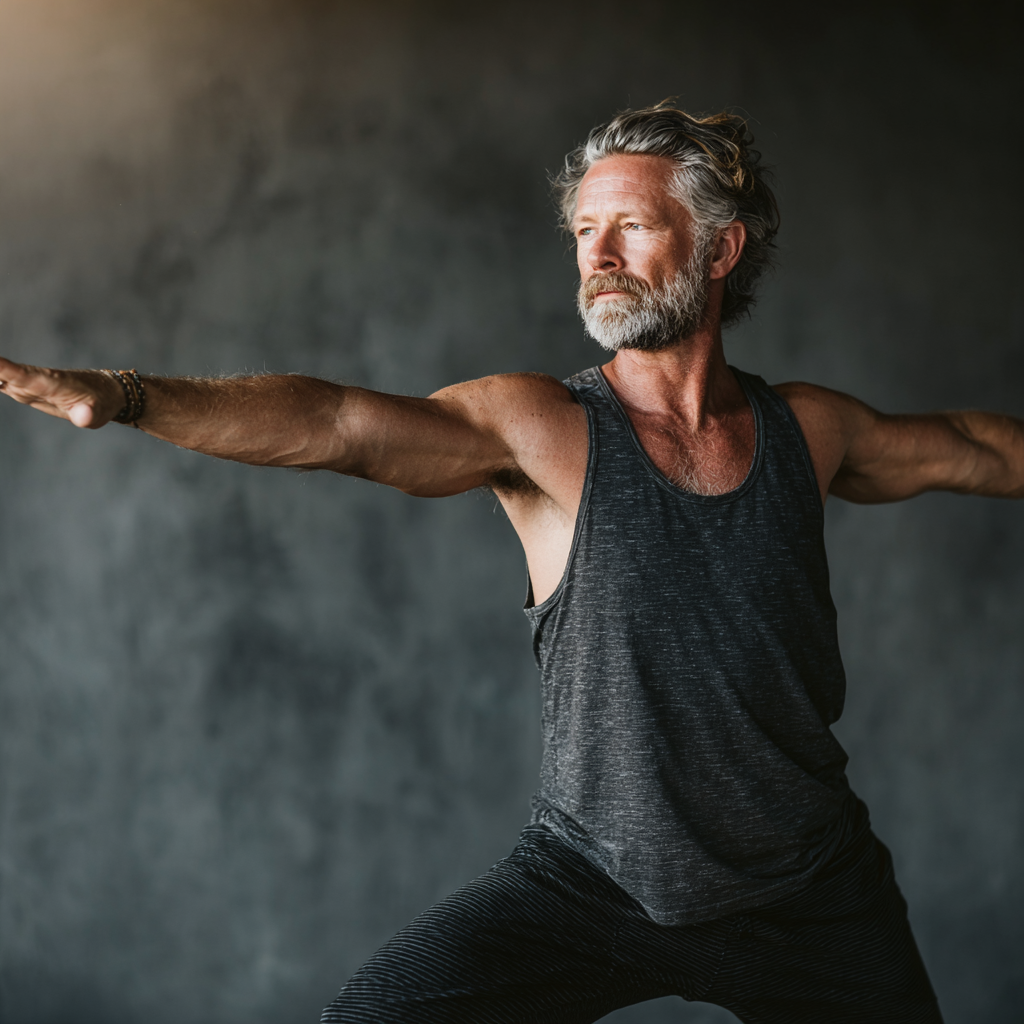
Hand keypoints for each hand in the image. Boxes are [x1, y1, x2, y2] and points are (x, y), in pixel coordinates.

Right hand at [0, 357, 125, 427]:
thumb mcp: (99, 413)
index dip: (4, 369)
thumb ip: (89, 415)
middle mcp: (34, 378)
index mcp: (51, 382)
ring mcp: (26, 382)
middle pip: (0, 371)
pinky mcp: (22, 387)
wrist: (106, 392)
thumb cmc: (102, 403)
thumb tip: (85, 418)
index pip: (22, 375)